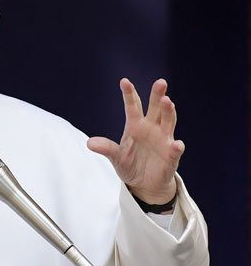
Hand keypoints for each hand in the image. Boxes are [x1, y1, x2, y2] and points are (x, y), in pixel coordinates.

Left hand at [87, 78, 183, 203]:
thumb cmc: (130, 165)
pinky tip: (176, 144)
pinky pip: (175, 150)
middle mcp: (151, 129)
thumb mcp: (115, 158)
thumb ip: (106, 149)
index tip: (124, 81)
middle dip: (158, 95)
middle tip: (160, 82)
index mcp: (136, 126)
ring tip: (167, 101)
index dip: (129, 94)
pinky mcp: (171, 156)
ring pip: (168, 122)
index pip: (133, 107)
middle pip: (155, 108)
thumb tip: (89, 143)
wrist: (144, 184)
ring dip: (168, 112)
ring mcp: (163, 140)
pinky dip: (176, 147)